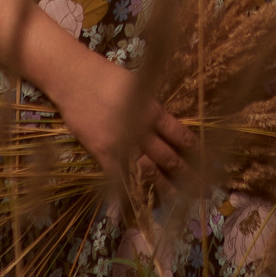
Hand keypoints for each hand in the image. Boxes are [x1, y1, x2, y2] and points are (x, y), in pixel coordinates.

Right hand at [49, 45, 192, 194]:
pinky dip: (130, 189)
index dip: (191, 147)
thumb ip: (151, 107)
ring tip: (175, 196)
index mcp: (152, 111)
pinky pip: (119, 177)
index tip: (201, 157)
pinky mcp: (102, 154)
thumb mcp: (138, 86)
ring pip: (148, 171)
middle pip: (167, 156)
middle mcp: (140, 131)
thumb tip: (165, 124)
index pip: (178, 133)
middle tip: (196, 185)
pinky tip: (140, 199)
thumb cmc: (106, 76)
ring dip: (163, 185)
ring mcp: (121, 145)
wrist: (74, 79)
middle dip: (183, 171)